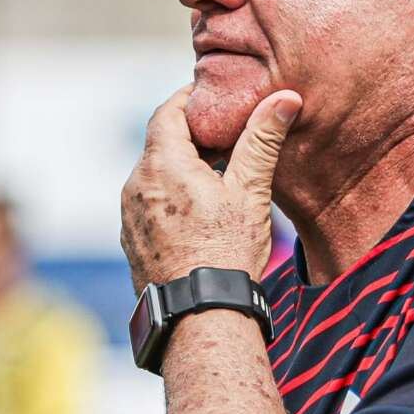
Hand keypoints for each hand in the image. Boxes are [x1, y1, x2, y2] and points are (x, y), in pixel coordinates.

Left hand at [121, 85, 301, 293]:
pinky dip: (171, 198)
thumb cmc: (226, 253)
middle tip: (225, 136)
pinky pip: (150, 205)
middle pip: (161, 144)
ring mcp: (130, 215)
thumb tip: (284, 98)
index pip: (169, 111)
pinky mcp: (132, 241)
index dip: (191, 99)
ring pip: (155, 176)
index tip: (214, 98)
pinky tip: (199, 214)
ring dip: (181, 169)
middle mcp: (136, 185)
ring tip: (216, 176)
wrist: (198, 315)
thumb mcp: (250, 192)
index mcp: (162, 164)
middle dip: (191, 137)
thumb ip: (262, 140)